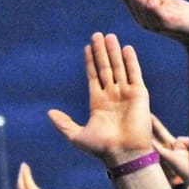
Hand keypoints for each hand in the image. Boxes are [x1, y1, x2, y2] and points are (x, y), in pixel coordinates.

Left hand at [48, 33, 153, 166]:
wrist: (123, 154)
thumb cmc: (101, 148)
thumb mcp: (76, 136)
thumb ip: (63, 123)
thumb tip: (49, 113)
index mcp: (97, 102)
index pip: (93, 76)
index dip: (90, 61)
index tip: (87, 47)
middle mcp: (112, 95)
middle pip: (105, 68)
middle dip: (100, 51)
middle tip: (97, 34)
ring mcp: (126, 93)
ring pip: (118, 67)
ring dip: (113, 52)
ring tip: (108, 36)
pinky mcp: (139, 94)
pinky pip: (134, 73)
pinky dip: (130, 61)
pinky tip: (125, 48)